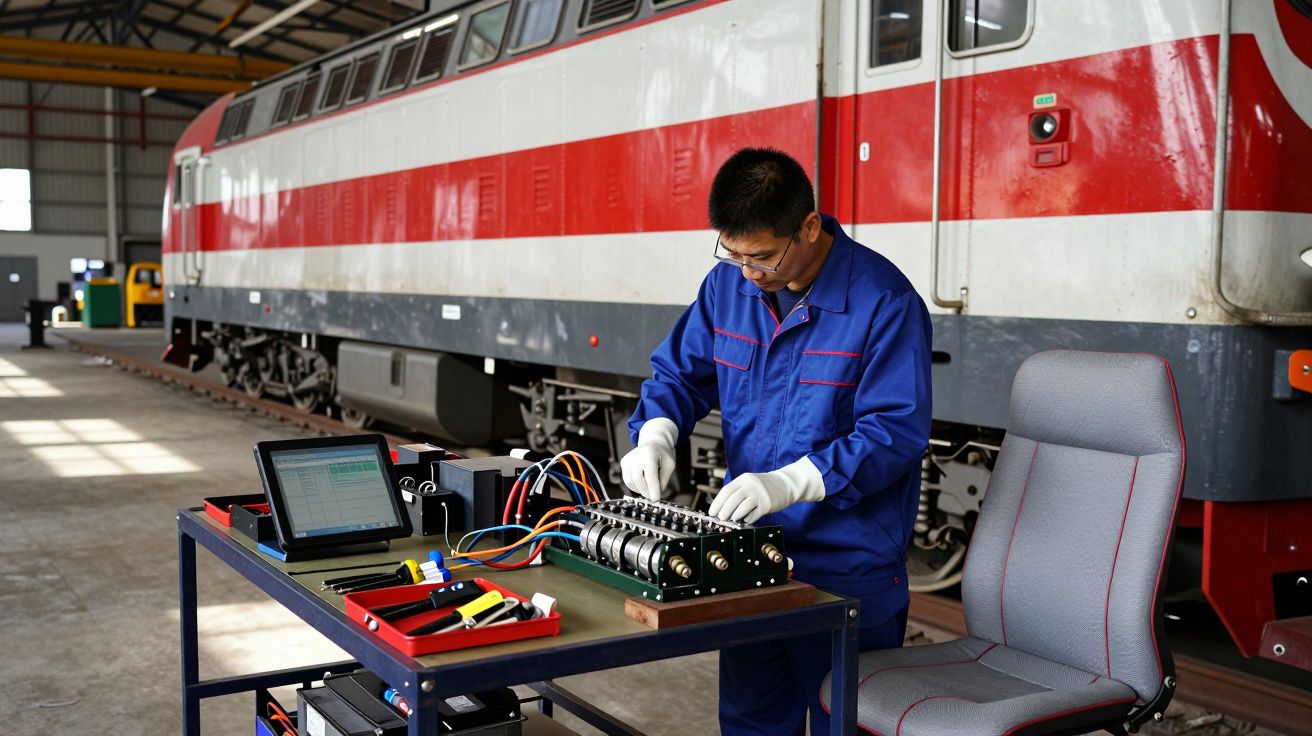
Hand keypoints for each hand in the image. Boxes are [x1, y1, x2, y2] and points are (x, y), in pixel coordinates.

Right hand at [620, 418, 677, 499]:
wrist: (652, 444)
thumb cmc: (662, 455)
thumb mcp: (670, 465)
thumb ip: (664, 479)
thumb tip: (656, 493)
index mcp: (650, 454)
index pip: (650, 474)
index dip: (653, 488)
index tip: (656, 499)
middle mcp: (636, 455)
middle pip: (638, 479)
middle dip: (646, 491)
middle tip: (654, 497)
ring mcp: (628, 459)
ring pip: (631, 482)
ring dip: (641, 490)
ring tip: (649, 488)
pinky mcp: (623, 463)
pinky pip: (627, 481)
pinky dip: (635, 486)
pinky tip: (642, 484)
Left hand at [709, 457, 825, 522]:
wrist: (785, 484)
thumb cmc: (763, 487)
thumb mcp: (749, 483)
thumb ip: (737, 493)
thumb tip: (722, 508)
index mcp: (744, 479)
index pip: (727, 490)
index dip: (718, 502)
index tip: (712, 512)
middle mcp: (751, 485)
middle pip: (733, 499)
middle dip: (724, 511)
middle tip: (720, 519)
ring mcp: (760, 494)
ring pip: (743, 507)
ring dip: (734, 516)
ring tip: (730, 520)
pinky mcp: (768, 504)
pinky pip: (754, 514)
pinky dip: (747, 518)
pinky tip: (745, 520)